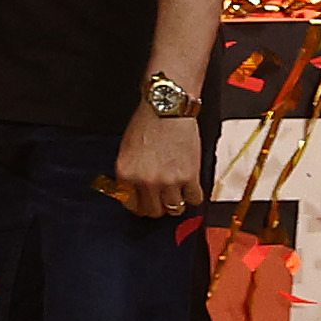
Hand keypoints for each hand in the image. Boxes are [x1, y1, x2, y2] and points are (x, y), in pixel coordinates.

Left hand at [110, 103, 205, 217]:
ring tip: (177, 191)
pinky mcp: (190, 177)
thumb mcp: (127, 150)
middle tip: (163, 199)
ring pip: (175, 210)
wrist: (166, 109)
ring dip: (176, 202)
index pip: (132, 205)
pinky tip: (190, 184)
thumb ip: (130, 174)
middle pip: (154, 211)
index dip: (140, 205)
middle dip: (158, 207)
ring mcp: (168, 181)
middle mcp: (145, 180)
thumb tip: (135, 193)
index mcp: (125, 173)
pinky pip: (195, 200)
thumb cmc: (146, 124)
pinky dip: (194, 195)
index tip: (146, 203)